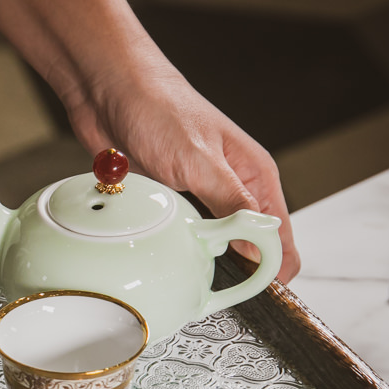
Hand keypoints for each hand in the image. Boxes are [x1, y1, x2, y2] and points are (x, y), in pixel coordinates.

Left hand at [0, 0, 300, 283]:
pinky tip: (156, 256)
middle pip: (244, 245)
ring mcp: (194, 194)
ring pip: (205, 243)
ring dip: (196, 261)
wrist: (107, 87)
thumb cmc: (158, 106)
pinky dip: (165, 245)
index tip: (261, 301)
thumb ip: (232, 204)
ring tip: (186, 284)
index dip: (276, 270)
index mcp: (254, 175)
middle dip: (232, 274)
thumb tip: (262, 247)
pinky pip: (170, 233)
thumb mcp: (200, 160)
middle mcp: (229, 186)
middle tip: (215, 300)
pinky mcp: (162, 198)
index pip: (282, 236)